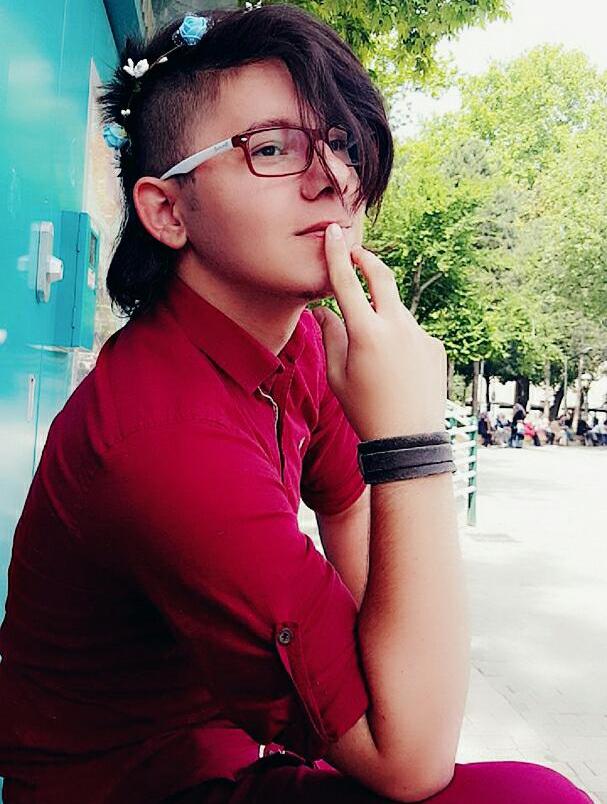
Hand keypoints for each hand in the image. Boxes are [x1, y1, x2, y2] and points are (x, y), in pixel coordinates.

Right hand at [312, 224, 446, 440]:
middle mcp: (397, 327)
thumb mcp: (337, 376)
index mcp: (367, 334)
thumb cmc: (365, 410)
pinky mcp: (435, 345)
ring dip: (382, 313)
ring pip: (396, 309)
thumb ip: (331, 337)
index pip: (347, 284)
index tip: (334, 233)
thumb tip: (325, 312)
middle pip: (383, 277)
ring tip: (374, 349)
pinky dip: (399, 337)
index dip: (337, 255)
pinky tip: (396, 369)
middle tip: (357, 253)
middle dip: (368, 259)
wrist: (409, 439)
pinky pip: (411, 331)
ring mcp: (420, 334)